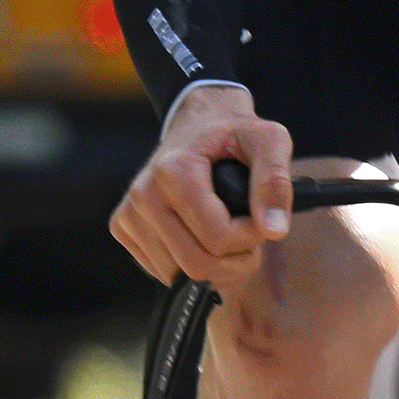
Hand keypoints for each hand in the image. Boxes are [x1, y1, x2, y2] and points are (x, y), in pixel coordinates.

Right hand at [111, 84, 298, 287]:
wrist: (198, 122)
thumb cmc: (234, 133)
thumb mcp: (268, 140)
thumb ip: (275, 181)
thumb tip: (275, 230)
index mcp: (174, 170)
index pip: (219, 238)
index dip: (251, 237)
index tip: (259, 216)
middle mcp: (144, 194)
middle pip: (197, 266)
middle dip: (235, 261)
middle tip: (247, 233)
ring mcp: (129, 213)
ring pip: (180, 276)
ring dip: (214, 265)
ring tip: (225, 230)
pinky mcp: (123, 228)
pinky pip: (164, 273)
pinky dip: (190, 264)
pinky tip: (199, 236)